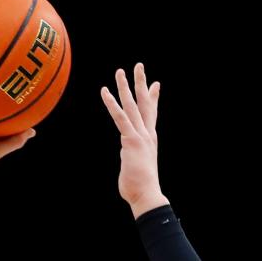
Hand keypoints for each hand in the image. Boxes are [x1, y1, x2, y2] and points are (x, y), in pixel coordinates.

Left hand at [100, 62, 169, 217]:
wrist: (147, 194)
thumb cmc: (140, 186)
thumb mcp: (138, 166)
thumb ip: (133, 157)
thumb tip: (130, 158)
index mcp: (149, 139)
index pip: (152, 113)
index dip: (153, 97)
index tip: (156, 83)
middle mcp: (147, 134)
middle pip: (145, 103)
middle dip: (141, 83)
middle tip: (139, 65)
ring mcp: (140, 136)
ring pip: (132, 105)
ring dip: (125, 87)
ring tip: (120, 71)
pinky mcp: (131, 141)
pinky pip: (120, 118)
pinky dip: (112, 104)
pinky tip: (105, 92)